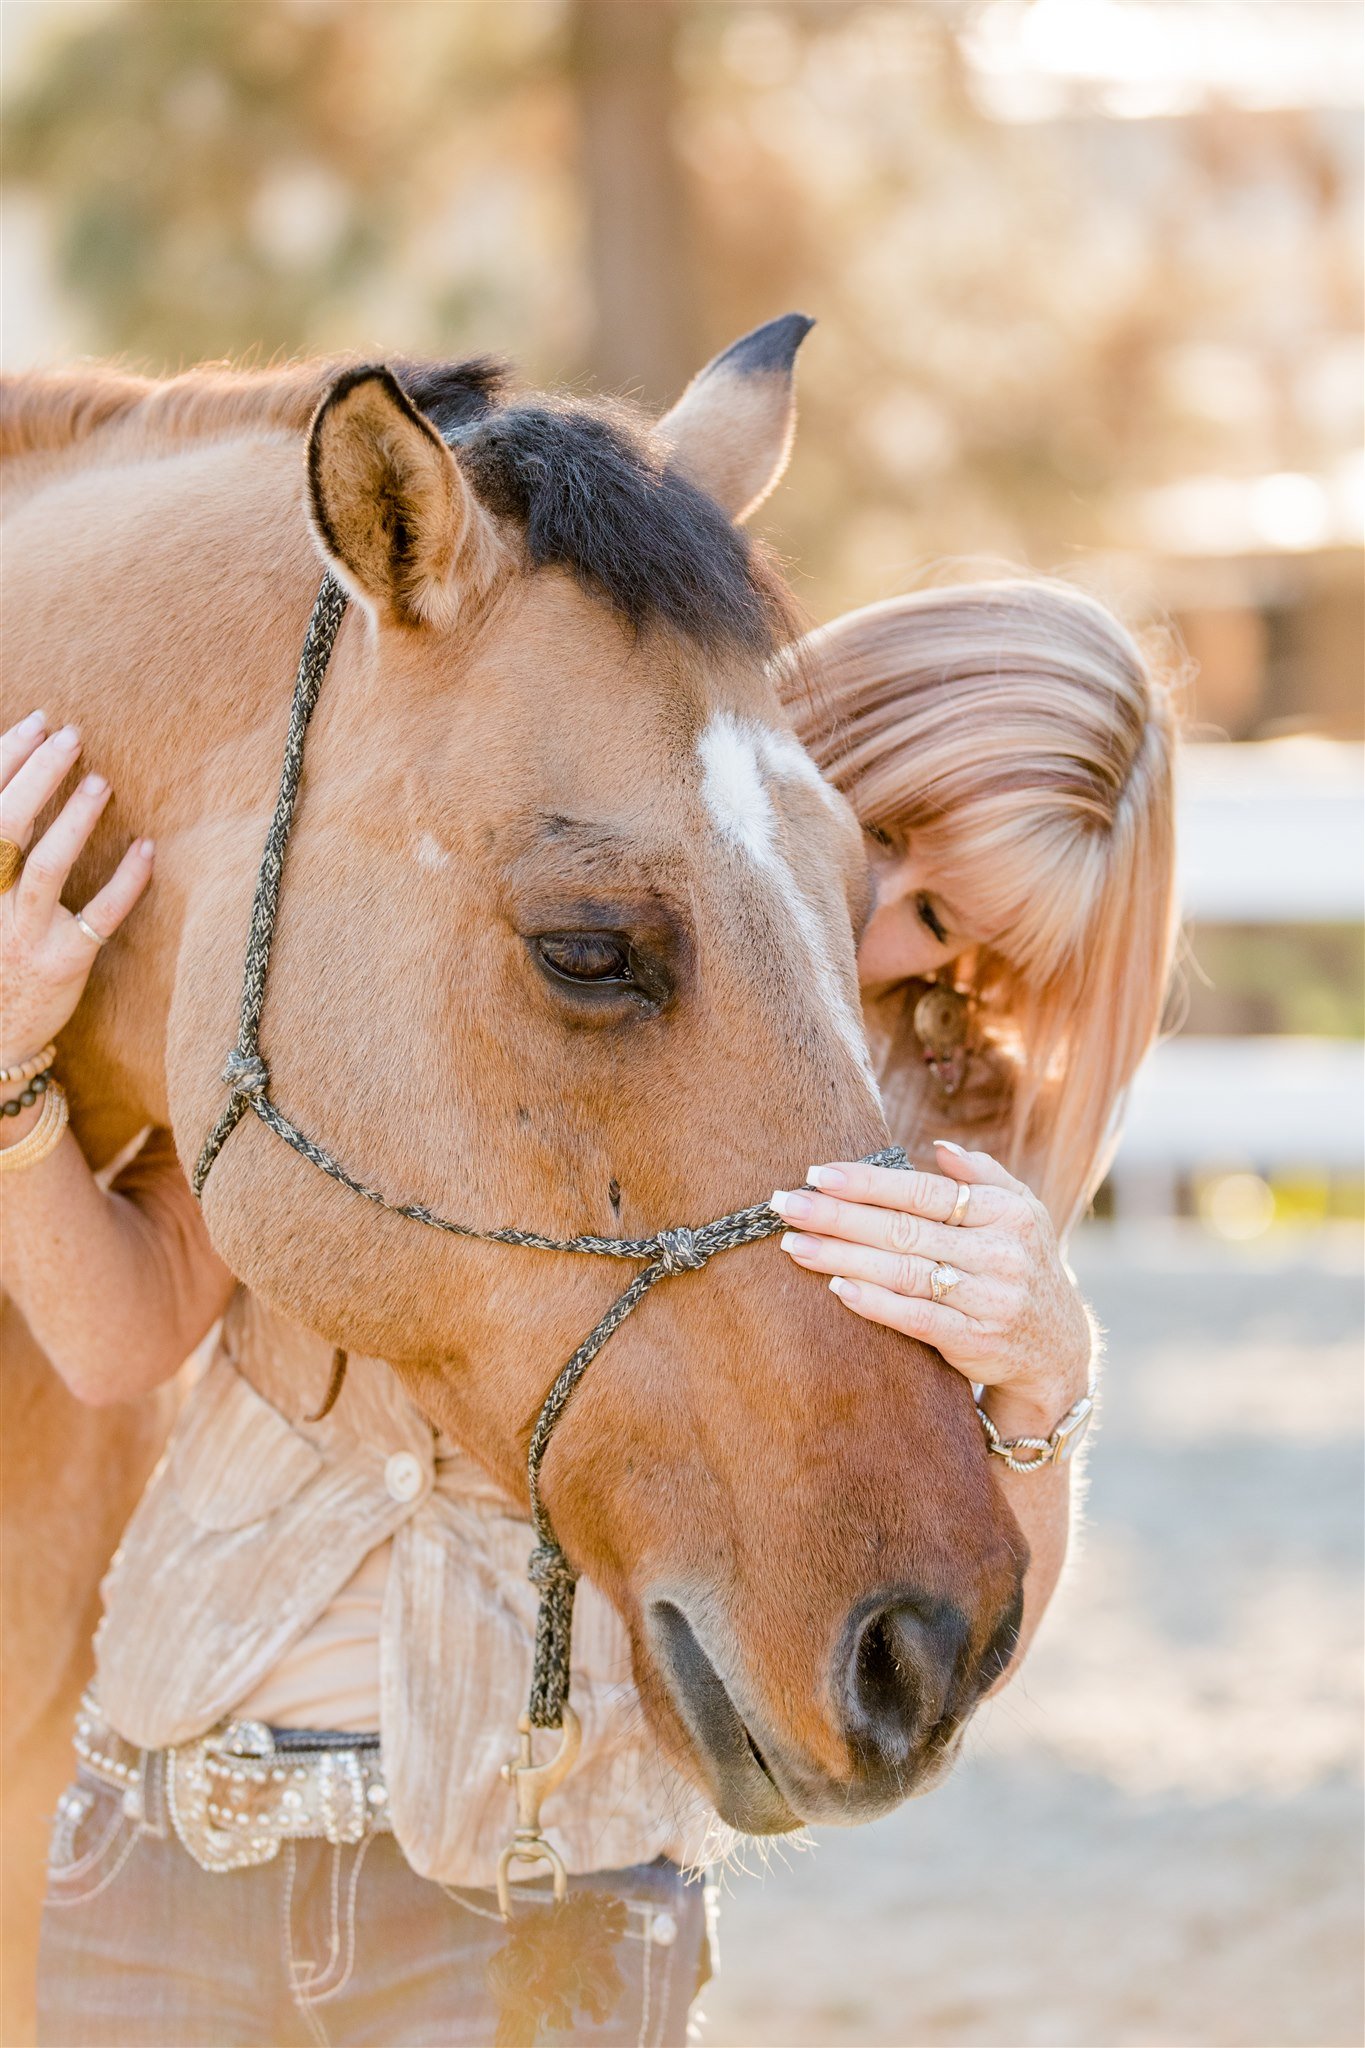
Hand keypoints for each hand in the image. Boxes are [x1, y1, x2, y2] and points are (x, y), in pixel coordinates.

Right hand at [1, 710, 153, 1070]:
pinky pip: (98, 917)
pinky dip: (125, 882)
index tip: (34, 722)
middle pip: (4, 826)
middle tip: (70, 736)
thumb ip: (1, 849)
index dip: (4, 758)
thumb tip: (28, 782)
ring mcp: (23, 935)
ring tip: (100, 780)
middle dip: (36, 775)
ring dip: (73, 820)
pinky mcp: (63, 964)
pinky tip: (147, 849)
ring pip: (45, 869)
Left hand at [772, 1140, 1092, 1436]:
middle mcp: (1001, 1253)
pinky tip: (836, 1288)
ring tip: (793, 1245)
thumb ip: (984, 1177)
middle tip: (785, 1205)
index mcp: (1007, 1212)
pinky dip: (874, 1302)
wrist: (1058, 1353)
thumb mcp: (1024, 1214)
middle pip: (904, 1229)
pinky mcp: (975, 1341)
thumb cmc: (1023, 1268)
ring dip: (841, 1257)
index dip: (869, 1182)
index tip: (818, 1173)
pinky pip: (916, 1318)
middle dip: (838, 1215)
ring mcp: (989, 1299)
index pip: (925, 1191)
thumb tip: (938, 1146)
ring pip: (902, 1272)